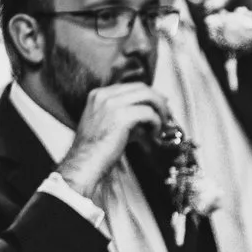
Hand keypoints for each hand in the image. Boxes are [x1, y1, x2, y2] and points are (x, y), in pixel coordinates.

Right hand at [54, 83, 170, 198]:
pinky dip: (156, 123)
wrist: (84, 164)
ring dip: (160, 110)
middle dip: (158, 99)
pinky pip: (148, 113)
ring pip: (147, 96)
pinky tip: (154, 134)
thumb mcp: (110, 126)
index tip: (159, 105)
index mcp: (99, 95)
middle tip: (167, 113)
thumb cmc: (96, 151)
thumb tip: (151, 115)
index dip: (148, 95)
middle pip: (141, 87)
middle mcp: (104, 95)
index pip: (131, 87)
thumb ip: (127, 117)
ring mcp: (111, 104)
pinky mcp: (121, 116)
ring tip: (163, 124)